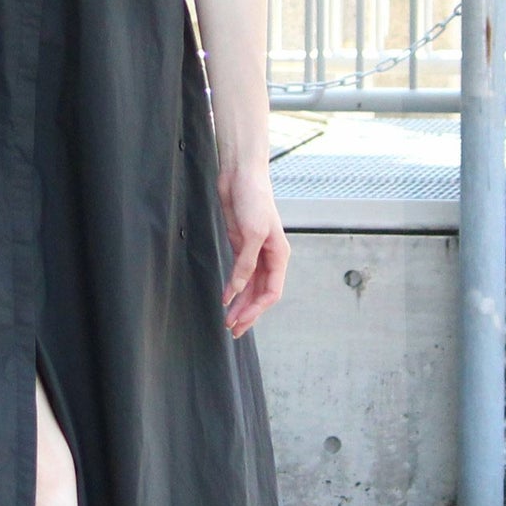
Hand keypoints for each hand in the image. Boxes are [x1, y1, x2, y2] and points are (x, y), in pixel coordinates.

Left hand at [217, 168, 290, 339]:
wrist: (240, 175)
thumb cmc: (254, 199)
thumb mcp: (253, 233)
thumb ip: (246, 263)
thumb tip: (237, 289)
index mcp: (279, 255)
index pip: (272, 291)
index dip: (257, 309)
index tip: (242, 320)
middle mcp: (269, 257)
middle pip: (260, 293)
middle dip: (248, 313)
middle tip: (233, 330)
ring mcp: (254, 252)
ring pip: (249, 287)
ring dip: (240, 304)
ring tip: (229, 321)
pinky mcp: (240, 245)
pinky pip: (239, 274)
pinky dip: (233, 288)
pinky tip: (226, 298)